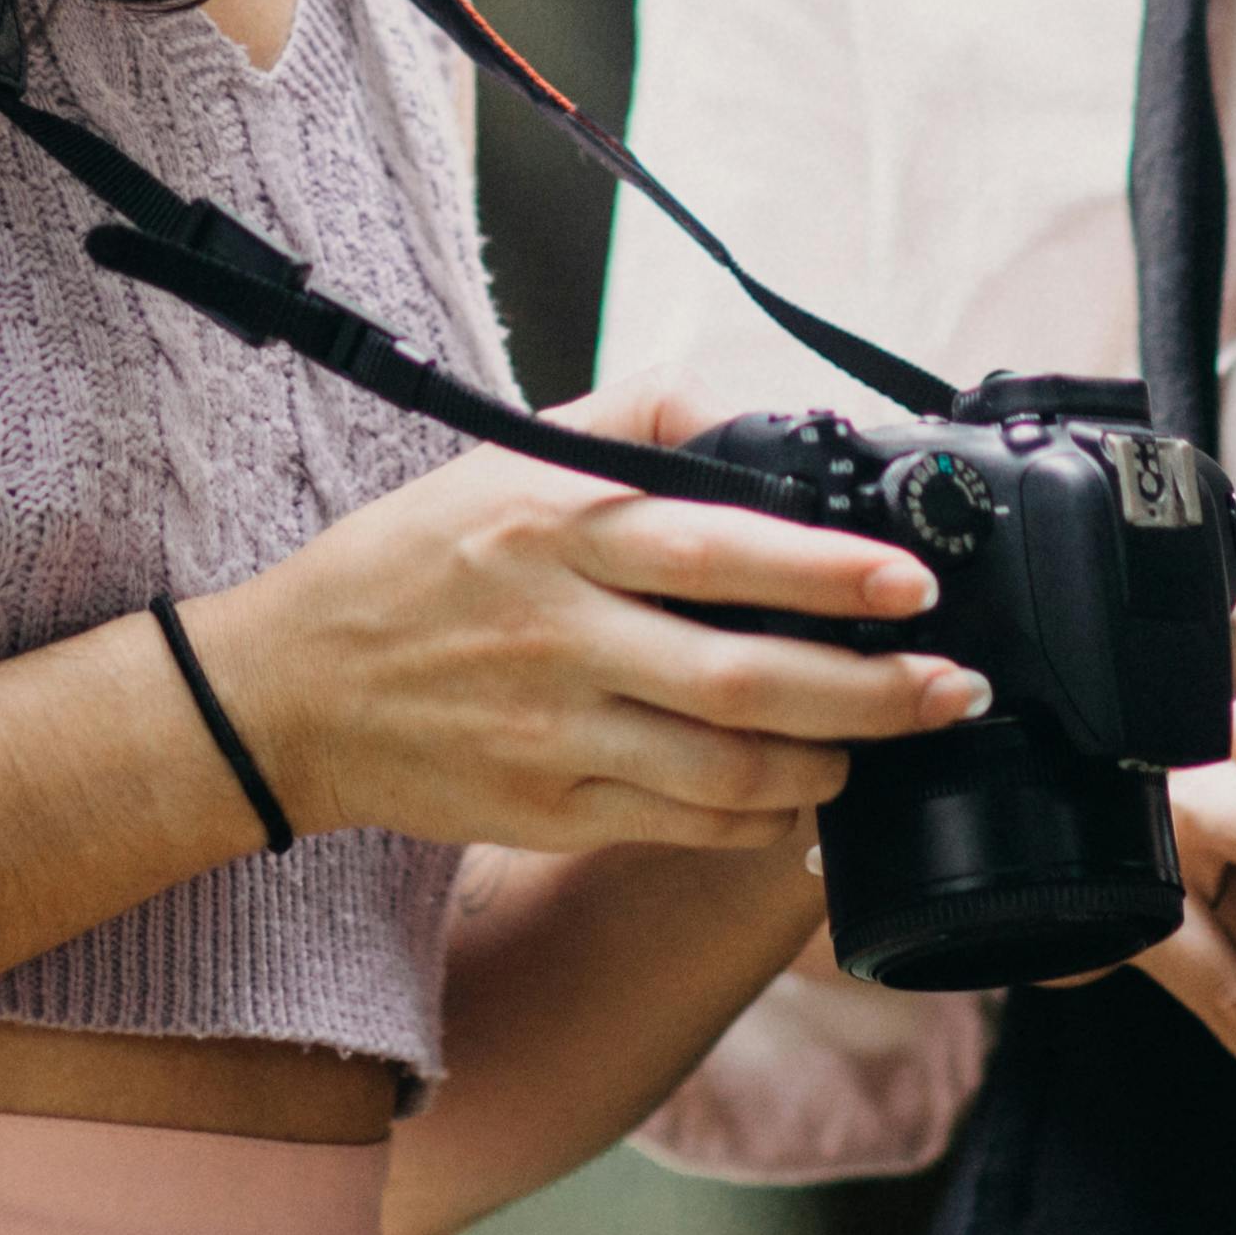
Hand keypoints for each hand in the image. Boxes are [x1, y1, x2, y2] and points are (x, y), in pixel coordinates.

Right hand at [183, 385, 978, 860]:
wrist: (288, 690)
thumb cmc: (410, 563)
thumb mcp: (504, 459)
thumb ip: (631, 422)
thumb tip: (744, 406)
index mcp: (558, 534)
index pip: (716, 549)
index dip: (826, 572)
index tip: (909, 583)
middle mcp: (561, 638)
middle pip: (747, 681)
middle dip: (871, 693)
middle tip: (947, 687)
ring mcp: (556, 737)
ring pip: (729, 772)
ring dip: (829, 766)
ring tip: (880, 745)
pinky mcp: (550, 813)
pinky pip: (686, 828)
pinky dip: (761, 822)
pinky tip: (801, 802)